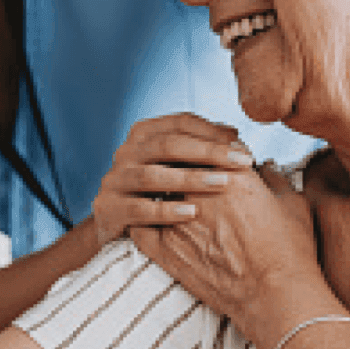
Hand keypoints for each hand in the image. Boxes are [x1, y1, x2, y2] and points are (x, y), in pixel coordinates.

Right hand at [92, 114, 256, 248]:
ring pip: (153, 175)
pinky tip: (193, 212)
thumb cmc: (158, 193)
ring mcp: (114, 179)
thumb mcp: (178, 166)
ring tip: (222, 184)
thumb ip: (202, 149)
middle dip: (209, 152)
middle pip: (168, 145)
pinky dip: (166, 210)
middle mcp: (126, 152)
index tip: (242, 145)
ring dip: (190, 179)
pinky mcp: (107, 207)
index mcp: (144, 134)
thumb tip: (233, 133)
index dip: (212, 131)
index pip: (180, 122)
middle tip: (242, 162)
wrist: (120, 226)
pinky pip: (138, 208)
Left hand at [132, 162, 340, 348]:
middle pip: (179, 163)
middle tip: (185, 174)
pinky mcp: (164, 248)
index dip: (212, 151)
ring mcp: (178, 218)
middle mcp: (199, 189)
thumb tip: (266, 166)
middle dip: (183, 166)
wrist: (275, 295)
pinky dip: (143, 220)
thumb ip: (275, 178)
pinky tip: (147, 222)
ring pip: (157, 191)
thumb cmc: (291, 251)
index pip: (210, 147)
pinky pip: (140, 226)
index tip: (214, 161)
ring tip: (165, 198)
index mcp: (231, 172)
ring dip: (162, 191)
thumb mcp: (293, 204)